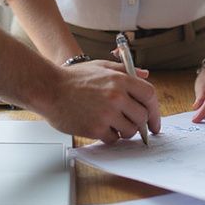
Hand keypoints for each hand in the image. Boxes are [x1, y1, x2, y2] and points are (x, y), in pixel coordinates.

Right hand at [44, 61, 160, 143]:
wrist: (49, 89)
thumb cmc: (73, 78)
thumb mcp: (101, 66)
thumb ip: (125, 71)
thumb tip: (145, 75)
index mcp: (120, 80)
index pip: (149, 96)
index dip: (155, 110)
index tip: (155, 121)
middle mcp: (116, 96)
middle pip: (142, 116)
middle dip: (139, 123)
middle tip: (131, 124)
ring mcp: (106, 113)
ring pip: (130, 130)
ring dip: (125, 131)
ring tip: (112, 123)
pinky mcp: (95, 128)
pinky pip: (113, 138)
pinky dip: (109, 136)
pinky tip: (100, 126)